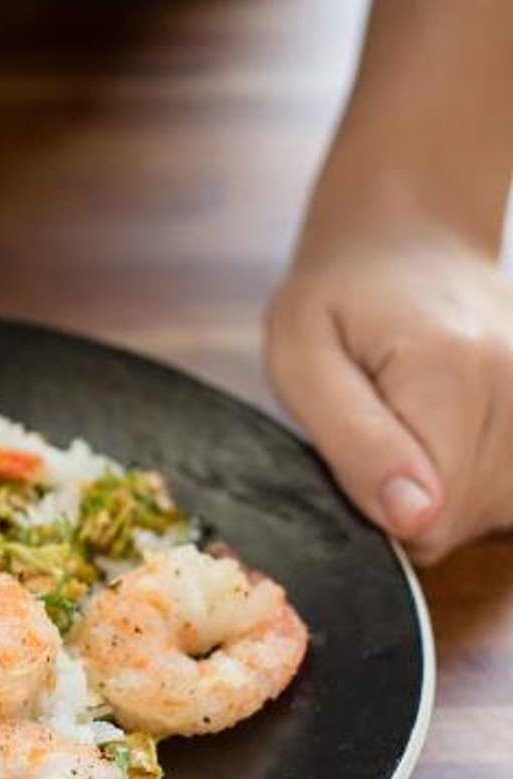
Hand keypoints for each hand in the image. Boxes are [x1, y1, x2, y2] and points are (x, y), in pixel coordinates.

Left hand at [266, 227, 512, 563]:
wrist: (406, 239)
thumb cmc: (334, 301)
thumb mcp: (303, 365)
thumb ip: (356, 445)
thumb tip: (414, 519)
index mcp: (448, 373)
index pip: (430, 521)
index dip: (378, 511)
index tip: (354, 459)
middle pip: (465, 518)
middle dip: (410, 502)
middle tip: (376, 432)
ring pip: (496, 509)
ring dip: (446, 489)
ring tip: (411, 424)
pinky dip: (479, 478)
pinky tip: (450, 433)